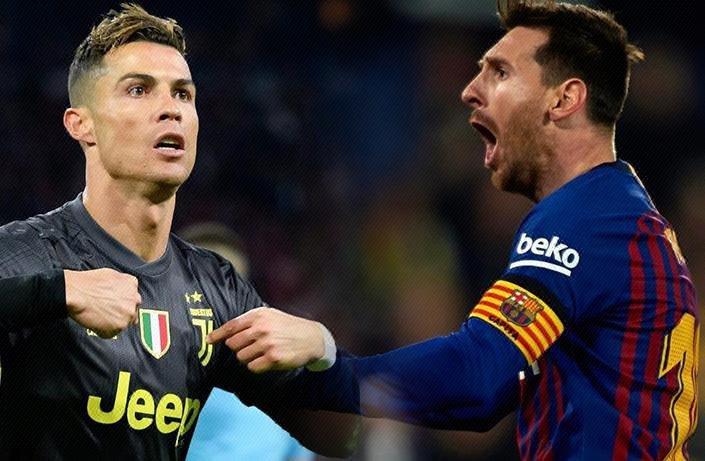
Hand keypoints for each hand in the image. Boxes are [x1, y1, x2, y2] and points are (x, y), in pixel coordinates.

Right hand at [64, 268, 140, 337]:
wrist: (76, 293)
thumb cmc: (87, 283)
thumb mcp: (110, 274)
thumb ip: (122, 283)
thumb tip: (121, 289)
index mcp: (132, 284)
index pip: (133, 296)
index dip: (122, 301)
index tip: (115, 304)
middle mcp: (134, 299)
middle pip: (131, 310)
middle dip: (121, 312)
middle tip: (106, 311)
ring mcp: (128, 314)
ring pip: (124, 322)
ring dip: (113, 322)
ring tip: (98, 316)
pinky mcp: (119, 326)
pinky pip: (112, 332)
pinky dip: (104, 330)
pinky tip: (95, 322)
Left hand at [207, 307, 324, 372]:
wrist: (312, 338)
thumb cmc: (288, 326)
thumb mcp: (270, 315)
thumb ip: (249, 321)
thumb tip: (226, 332)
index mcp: (258, 315)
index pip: (231, 326)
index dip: (217, 335)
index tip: (208, 341)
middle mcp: (261, 328)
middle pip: (233, 344)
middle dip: (238, 348)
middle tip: (251, 347)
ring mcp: (267, 343)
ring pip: (241, 357)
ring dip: (248, 358)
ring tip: (261, 353)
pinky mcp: (273, 358)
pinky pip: (252, 367)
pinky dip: (257, 366)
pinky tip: (267, 360)